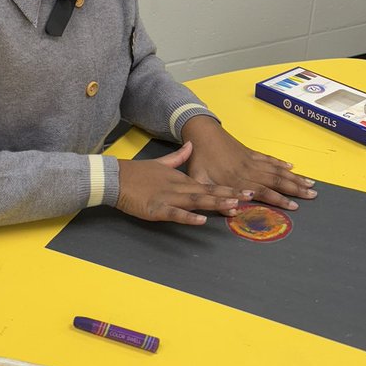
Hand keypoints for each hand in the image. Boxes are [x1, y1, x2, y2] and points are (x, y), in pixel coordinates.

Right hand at [116, 141, 242, 225]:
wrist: (116, 177)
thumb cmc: (137, 173)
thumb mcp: (161, 163)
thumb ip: (178, 157)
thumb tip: (191, 145)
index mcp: (181, 179)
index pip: (208, 185)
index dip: (228, 188)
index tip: (245, 191)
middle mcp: (178, 188)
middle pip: (208, 192)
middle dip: (230, 195)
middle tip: (250, 197)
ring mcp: (168, 198)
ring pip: (196, 201)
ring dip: (215, 203)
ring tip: (233, 206)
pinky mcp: (156, 208)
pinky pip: (175, 214)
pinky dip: (189, 217)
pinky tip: (202, 220)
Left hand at [181, 116, 316, 210]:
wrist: (201, 133)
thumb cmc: (199, 160)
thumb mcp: (199, 180)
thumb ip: (214, 198)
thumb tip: (232, 212)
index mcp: (237, 180)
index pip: (263, 192)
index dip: (279, 199)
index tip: (294, 206)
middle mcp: (248, 170)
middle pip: (276, 181)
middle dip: (296, 189)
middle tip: (313, 195)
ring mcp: (251, 160)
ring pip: (276, 170)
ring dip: (294, 177)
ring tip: (310, 184)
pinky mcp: (250, 152)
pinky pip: (269, 159)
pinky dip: (281, 164)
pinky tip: (292, 168)